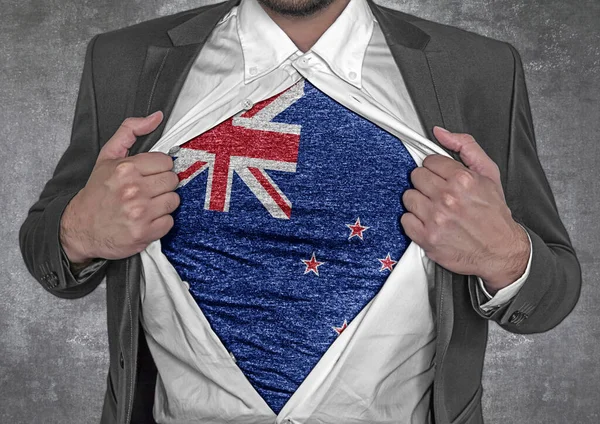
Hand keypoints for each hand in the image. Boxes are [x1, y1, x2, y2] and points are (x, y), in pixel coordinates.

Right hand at [60, 111, 180, 263]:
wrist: (81, 227)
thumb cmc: (97, 192)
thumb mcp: (107, 157)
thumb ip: (130, 131)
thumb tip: (156, 116)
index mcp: (125, 168)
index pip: (166, 161)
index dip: (158, 167)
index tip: (148, 174)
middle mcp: (133, 190)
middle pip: (172, 180)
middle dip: (162, 184)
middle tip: (148, 190)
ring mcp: (140, 213)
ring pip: (174, 200)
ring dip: (163, 203)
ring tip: (147, 204)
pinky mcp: (144, 233)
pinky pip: (170, 222)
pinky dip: (161, 222)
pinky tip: (146, 219)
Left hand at [400, 126, 529, 292]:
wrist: (500, 251)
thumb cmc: (494, 214)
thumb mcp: (489, 173)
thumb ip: (466, 147)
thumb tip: (440, 133)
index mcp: (462, 180)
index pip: (429, 161)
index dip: (436, 169)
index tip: (442, 178)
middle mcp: (447, 198)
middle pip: (416, 177)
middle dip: (427, 184)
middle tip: (439, 194)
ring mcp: (435, 219)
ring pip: (408, 197)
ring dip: (419, 202)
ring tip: (434, 209)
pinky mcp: (426, 238)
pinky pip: (405, 220)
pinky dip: (414, 222)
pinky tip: (429, 223)